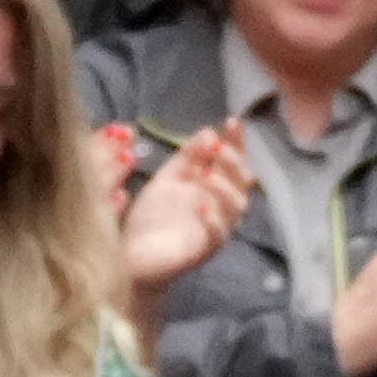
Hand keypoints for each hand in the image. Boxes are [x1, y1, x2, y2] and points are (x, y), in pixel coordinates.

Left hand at [116, 118, 255, 300]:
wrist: (133, 255)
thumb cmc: (153, 216)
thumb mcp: (167, 178)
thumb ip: (187, 157)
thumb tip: (209, 132)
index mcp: (212, 186)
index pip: (232, 160)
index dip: (236, 141)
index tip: (232, 122)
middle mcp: (220, 205)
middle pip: (243, 182)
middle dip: (234, 162)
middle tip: (218, 150)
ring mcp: (216, 228)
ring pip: (237, 207)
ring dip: (225, 188)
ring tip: (207, 176)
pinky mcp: (205, 250)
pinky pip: (219, 235)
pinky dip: (214, 220)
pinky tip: (202, 207)